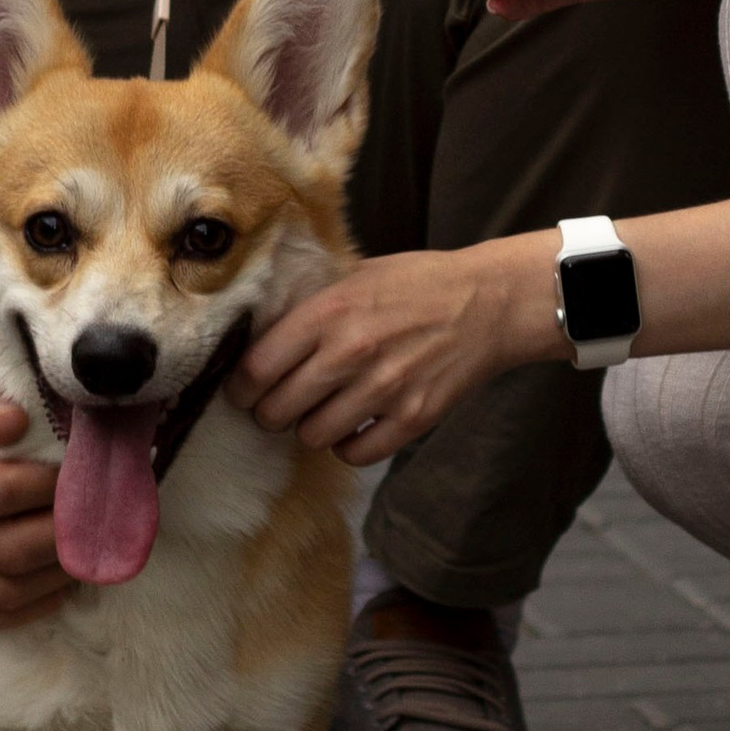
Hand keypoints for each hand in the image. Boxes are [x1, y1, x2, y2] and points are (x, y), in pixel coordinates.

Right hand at [0, 318, 67, 622]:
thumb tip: (15, 424)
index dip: (49, 490)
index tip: (84, 472)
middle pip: (3, 548)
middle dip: (64, 535)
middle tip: (103, 513)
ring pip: (0, 588)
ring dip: (56, 574)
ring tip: (91, 543)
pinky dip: (34, 603)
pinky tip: (65, 577)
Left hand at [228, 241, 560, 463]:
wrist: (489, 302)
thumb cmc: (419, 284)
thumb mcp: (356, 275)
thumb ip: (309, 306)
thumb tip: (256, 336)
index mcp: (329, 311)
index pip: (255, 370)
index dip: (240, 387)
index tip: (244, 389)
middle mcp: (351, 353)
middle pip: (276, 411)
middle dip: (271, 412)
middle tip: (280, 403)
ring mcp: (384, 390)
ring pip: (312, 436)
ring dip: (311, 427)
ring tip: (323, 410)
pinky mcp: (412, 419)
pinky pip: (355, 455)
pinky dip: (349, 446)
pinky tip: (356, 425)